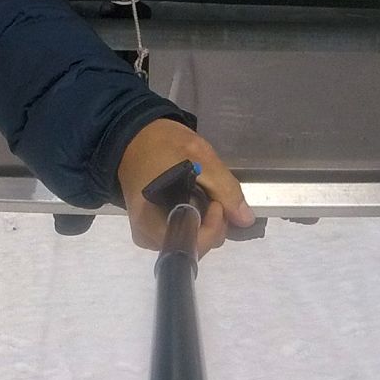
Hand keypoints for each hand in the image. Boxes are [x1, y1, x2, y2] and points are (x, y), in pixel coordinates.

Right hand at [116, 118, 253, 255]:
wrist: (133, 134)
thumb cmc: (161, 143)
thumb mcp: (199, 157)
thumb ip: (225, 189)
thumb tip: (246, 220)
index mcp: (152, 221)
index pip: (192, 245)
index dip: (212, 227)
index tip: (215, 202)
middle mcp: (147, 234)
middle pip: (193, 246)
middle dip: (211, 223)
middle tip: (212, 194)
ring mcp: (148, 232)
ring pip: (189, 241)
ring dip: (204, 221)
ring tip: (202, 193)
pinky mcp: (152, 226)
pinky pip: (181, 232)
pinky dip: (194, 220)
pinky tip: (193, 199)